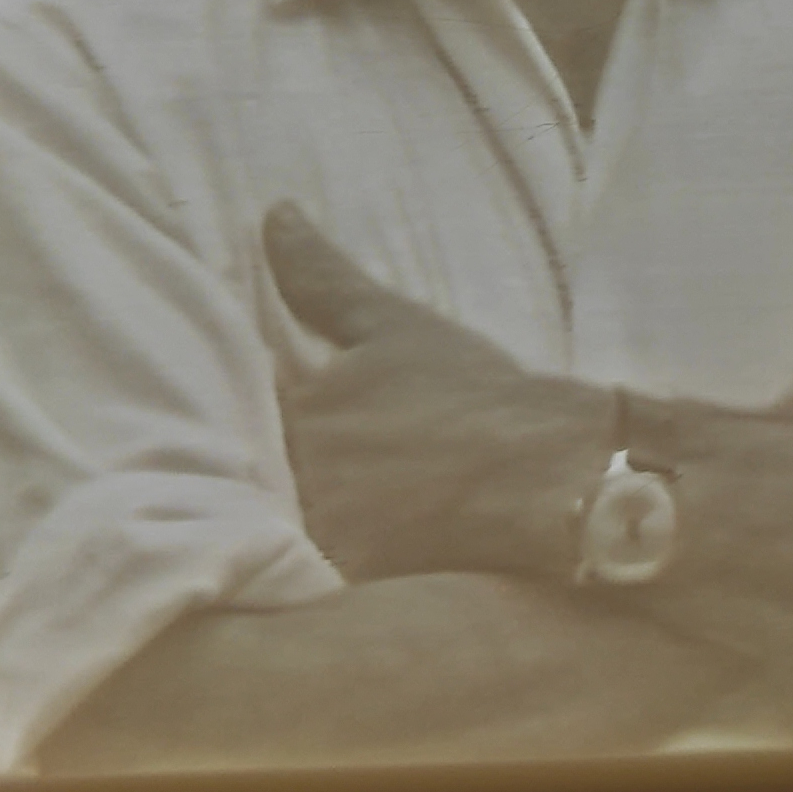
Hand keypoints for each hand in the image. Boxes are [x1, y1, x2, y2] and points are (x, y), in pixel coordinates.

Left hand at [268, 204, 614, 583]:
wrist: (556, 476)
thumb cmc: (479, 393)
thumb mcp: (396, 326)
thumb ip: (321, 275)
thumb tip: (274, 211)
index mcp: (299, 402)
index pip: (236, 403)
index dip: (244, 407)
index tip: (256, 408)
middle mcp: (295, 467)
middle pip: (252, 472)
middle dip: (265, 467)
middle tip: (323, 471)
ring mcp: (320, 529)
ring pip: (277, 524)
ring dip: (287, 517)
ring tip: (340, 514)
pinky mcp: (348, 580)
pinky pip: (306, 577)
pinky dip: (311, 569)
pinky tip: (352, 556)